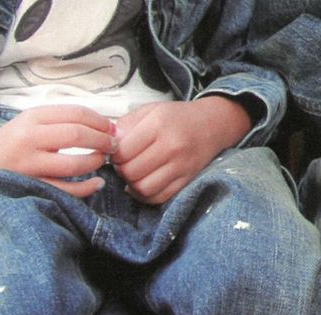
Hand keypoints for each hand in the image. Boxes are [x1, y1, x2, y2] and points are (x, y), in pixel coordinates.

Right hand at [0, 105, 117, 196]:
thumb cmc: (15, 141)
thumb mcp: (31, 121)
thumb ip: (60, 120)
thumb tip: (101, 125)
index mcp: (32, 118)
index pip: (74, 114)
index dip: (99, 120)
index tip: (112, 127)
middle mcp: (30, 140)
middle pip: (76, 135)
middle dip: (102, 140)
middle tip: (114, 145)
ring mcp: (31, 166)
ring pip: (73, 165)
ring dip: (95, 162)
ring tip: (102, 160)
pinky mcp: (33, 188)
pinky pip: (66, 190)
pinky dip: (86, 188)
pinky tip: (97, 183)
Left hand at [111, 95, 252, 203]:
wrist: (213, 124)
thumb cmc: (176, 117)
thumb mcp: (151, 110)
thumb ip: (126, 125)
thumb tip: (107, 142)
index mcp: (159, 124)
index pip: (123, 150)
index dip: (113, 155)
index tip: (115, 152)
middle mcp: (171, 146)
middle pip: (131, 172)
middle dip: (121, 171)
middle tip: (124, 164)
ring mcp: (180, 166)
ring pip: (143, 188)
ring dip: (132, 185)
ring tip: (134, 174)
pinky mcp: (186, 181)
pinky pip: (158, 198)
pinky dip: (145, 195)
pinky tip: (143, 184)